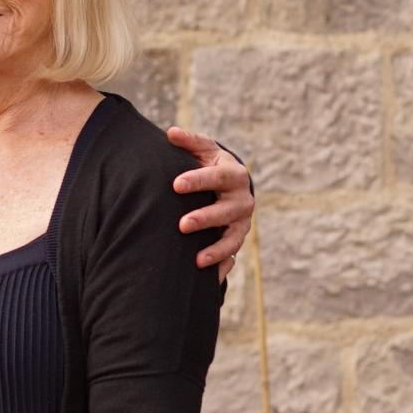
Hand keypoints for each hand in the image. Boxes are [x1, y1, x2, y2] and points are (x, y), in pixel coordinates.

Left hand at [166, 126, 254, 277]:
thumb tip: (170, 132)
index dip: (198, 180)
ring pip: (233, 239)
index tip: (175, 184)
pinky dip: (222, 268)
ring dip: (217, 250)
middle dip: (206, 218)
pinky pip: (232, 258)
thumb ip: (189, 142)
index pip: (218, 177)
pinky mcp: (236, 240)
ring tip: (197, 260)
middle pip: (227, 211)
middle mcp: (242, 201)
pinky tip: (209, 280)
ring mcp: (241, 223)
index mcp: (234, 175)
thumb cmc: (210, 165)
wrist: (229, 185)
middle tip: (182, 225)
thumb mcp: (203, 150)